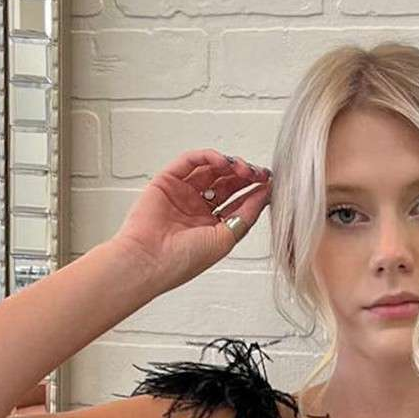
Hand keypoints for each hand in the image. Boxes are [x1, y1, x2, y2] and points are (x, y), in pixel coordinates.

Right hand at [110, 148, 272, 294]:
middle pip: (226, 183)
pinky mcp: (167, 181)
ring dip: (230, 165)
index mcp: (210, 227)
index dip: (253, 191)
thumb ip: (246, 215)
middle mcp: (197, 209)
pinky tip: (223, 162)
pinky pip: (190, 161)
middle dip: (245, 176)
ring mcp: (182, 194)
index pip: (236, 202)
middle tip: (260, 173)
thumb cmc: (181, 261)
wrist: (149, 260)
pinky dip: (208, 157)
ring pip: (210, 170)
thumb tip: (264, 196)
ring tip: (244, 169)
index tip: (269, 184)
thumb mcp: (225, 239)